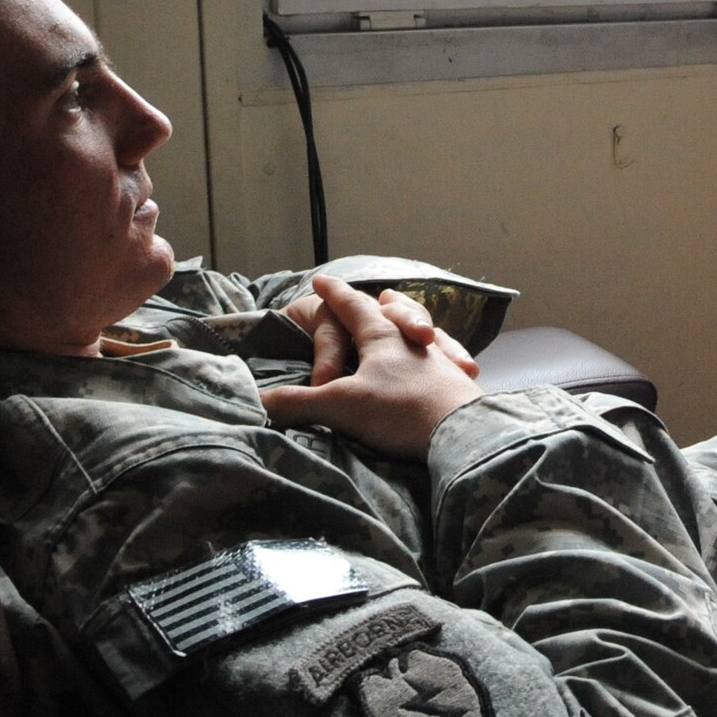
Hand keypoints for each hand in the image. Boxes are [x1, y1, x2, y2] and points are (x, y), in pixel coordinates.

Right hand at [262, 276, 484, 459]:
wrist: (460, 436)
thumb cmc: (399, 411)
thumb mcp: (339, 405)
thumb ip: (297, 401)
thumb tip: (256, 403)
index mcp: (381, 335)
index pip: (352, 305)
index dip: (334, 293)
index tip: (321, 279)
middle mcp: (409, 338)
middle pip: (394, 311)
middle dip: (382, 304)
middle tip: (378, 301)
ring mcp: (435, 358)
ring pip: (422, 331)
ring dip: (410, 325)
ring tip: (410, 330)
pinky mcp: (453, 382)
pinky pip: (442, 359)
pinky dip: (436, 355)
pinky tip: (437, 362)